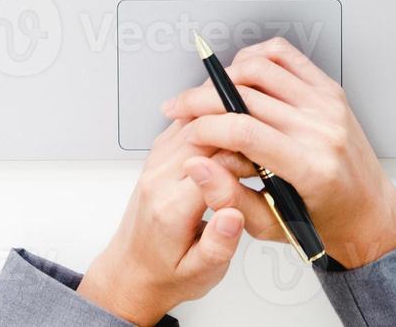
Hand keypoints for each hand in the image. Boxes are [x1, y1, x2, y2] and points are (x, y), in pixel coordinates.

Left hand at [78, 118, 245, 325]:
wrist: (132, 272)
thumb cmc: (167, 274)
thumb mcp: (201, 274)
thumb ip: (218, 245)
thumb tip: (233, 216)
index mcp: (171, 208)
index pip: (215, 164)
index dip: (247, 160)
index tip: (264, 169)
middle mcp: (158, 180)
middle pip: (203, 134)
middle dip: (237, 133)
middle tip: (261, 147)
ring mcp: (154, 165)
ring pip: (190, 122)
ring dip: (222, 121)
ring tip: (247, 133)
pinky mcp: (155, 158)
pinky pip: (181, 125)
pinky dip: (205, 121)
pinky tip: (224, 130)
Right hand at [167, 38, 395, 268]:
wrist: (368, 212)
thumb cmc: (324, 222)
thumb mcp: (271, 227)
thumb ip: (229, 197)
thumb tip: (196, 166)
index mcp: (310, 167)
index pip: (244, 131)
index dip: (205, 127)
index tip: (187, 133)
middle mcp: (322, 130)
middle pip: (246, 96)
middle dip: (201, 100)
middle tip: (180, 109)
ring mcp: (328, 105)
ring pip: (261, 69)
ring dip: (222, 77)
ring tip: (204, 94)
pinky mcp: (330, 90)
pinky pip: (285, 56)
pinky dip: (255, 57)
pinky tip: (238, 73)